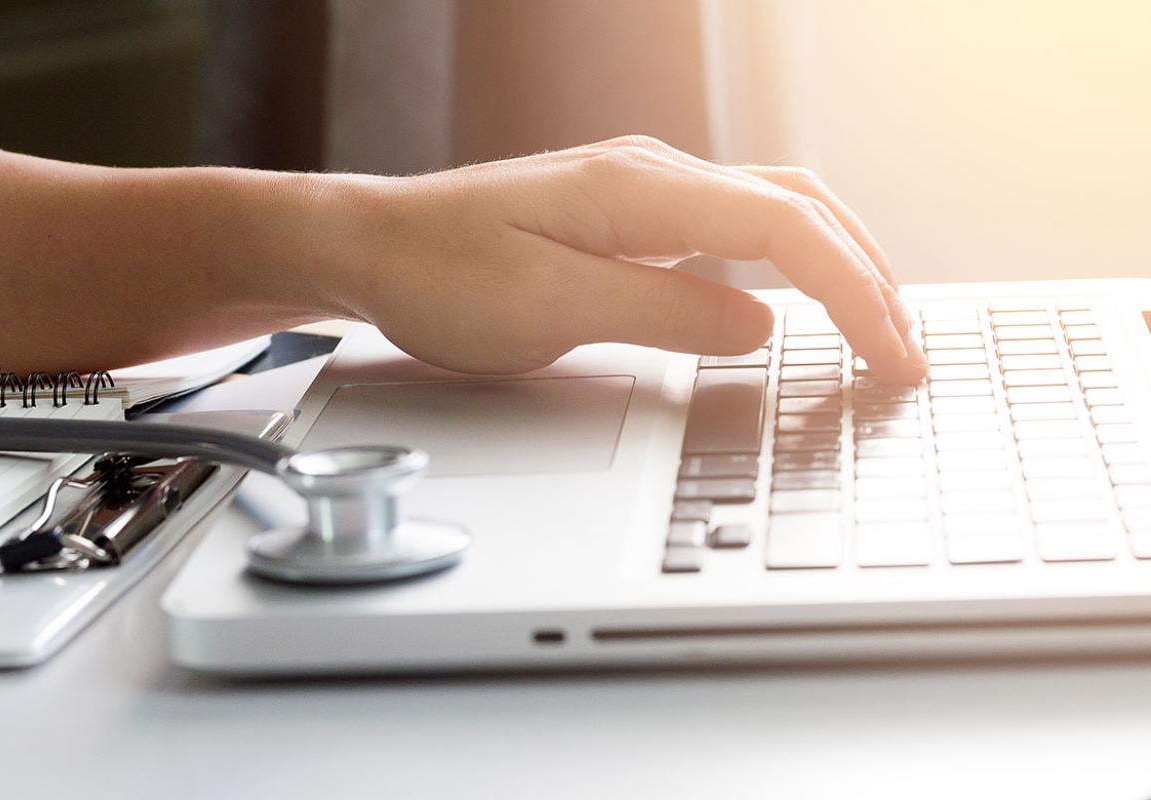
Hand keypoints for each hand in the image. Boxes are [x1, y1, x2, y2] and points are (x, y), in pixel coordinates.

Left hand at [322, 136, 926, 382]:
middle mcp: (652, 175)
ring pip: (773, 210)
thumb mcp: (548, 309)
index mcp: (640, 191)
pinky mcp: (626, 217)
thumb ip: (663, 313)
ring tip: (875, 324)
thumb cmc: (437, 275)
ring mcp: (641, 191)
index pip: (786, 229)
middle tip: (904, 349)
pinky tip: (796, 298)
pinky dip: (786, 263)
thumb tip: (759, 325)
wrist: (371, 246)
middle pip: (800, 204)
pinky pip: (731, 229)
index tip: (890, 354)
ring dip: (835, 263)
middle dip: (867, 274)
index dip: (853, 292)